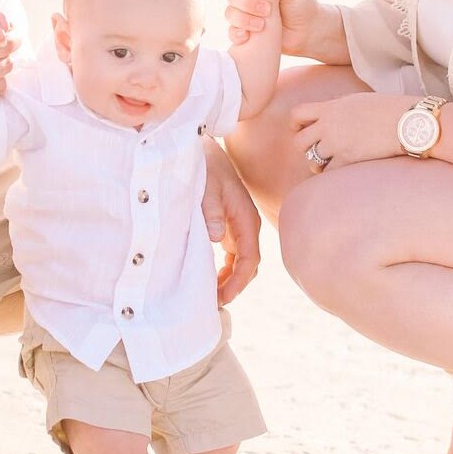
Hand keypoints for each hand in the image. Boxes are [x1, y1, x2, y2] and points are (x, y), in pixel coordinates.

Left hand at [201, 138, 260, 304]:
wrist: (203, 150)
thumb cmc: (204, 168)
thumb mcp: (206, 187)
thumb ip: (211, 210)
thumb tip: (217, 237)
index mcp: (245, 219)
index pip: (249, 260)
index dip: (237, 282)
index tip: (222, 298)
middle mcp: (246, 225)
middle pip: (247, 266)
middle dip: (233, 286)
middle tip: (212, 303)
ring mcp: (238, 226)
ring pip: (240, 262)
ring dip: (229, 280)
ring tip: (211, 296)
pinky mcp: (229, 225)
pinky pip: (232, 254)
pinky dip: (224, 269)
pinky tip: (211, 278)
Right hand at [217, 0, 320, 55]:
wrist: (308, 31)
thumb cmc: (302, 4)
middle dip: (248, 3)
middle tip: (268, 9)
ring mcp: (244, 12)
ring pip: (230, 13)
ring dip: (245, 19)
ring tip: (263, 25)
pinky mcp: (245, 30)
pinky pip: (232, 32)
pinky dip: (238, 33)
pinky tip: (247, 36)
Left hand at [291, 91, 409, 171]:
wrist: (408, 122)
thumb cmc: (389, 109)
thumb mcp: (358, 101)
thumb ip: (339, 109)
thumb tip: (331, 115)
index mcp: (331, 107)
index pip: (297, 114)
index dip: (296, 124)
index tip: (302, 129)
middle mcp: (329, 125)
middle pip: (299, 141)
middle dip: (305, 148)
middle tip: (317, 151)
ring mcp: (337, 144)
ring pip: (311, 159)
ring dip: (317, 163)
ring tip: (328, 164)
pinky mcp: (347, 160)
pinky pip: (328, 172)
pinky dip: (331, 174)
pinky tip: (340, 172)